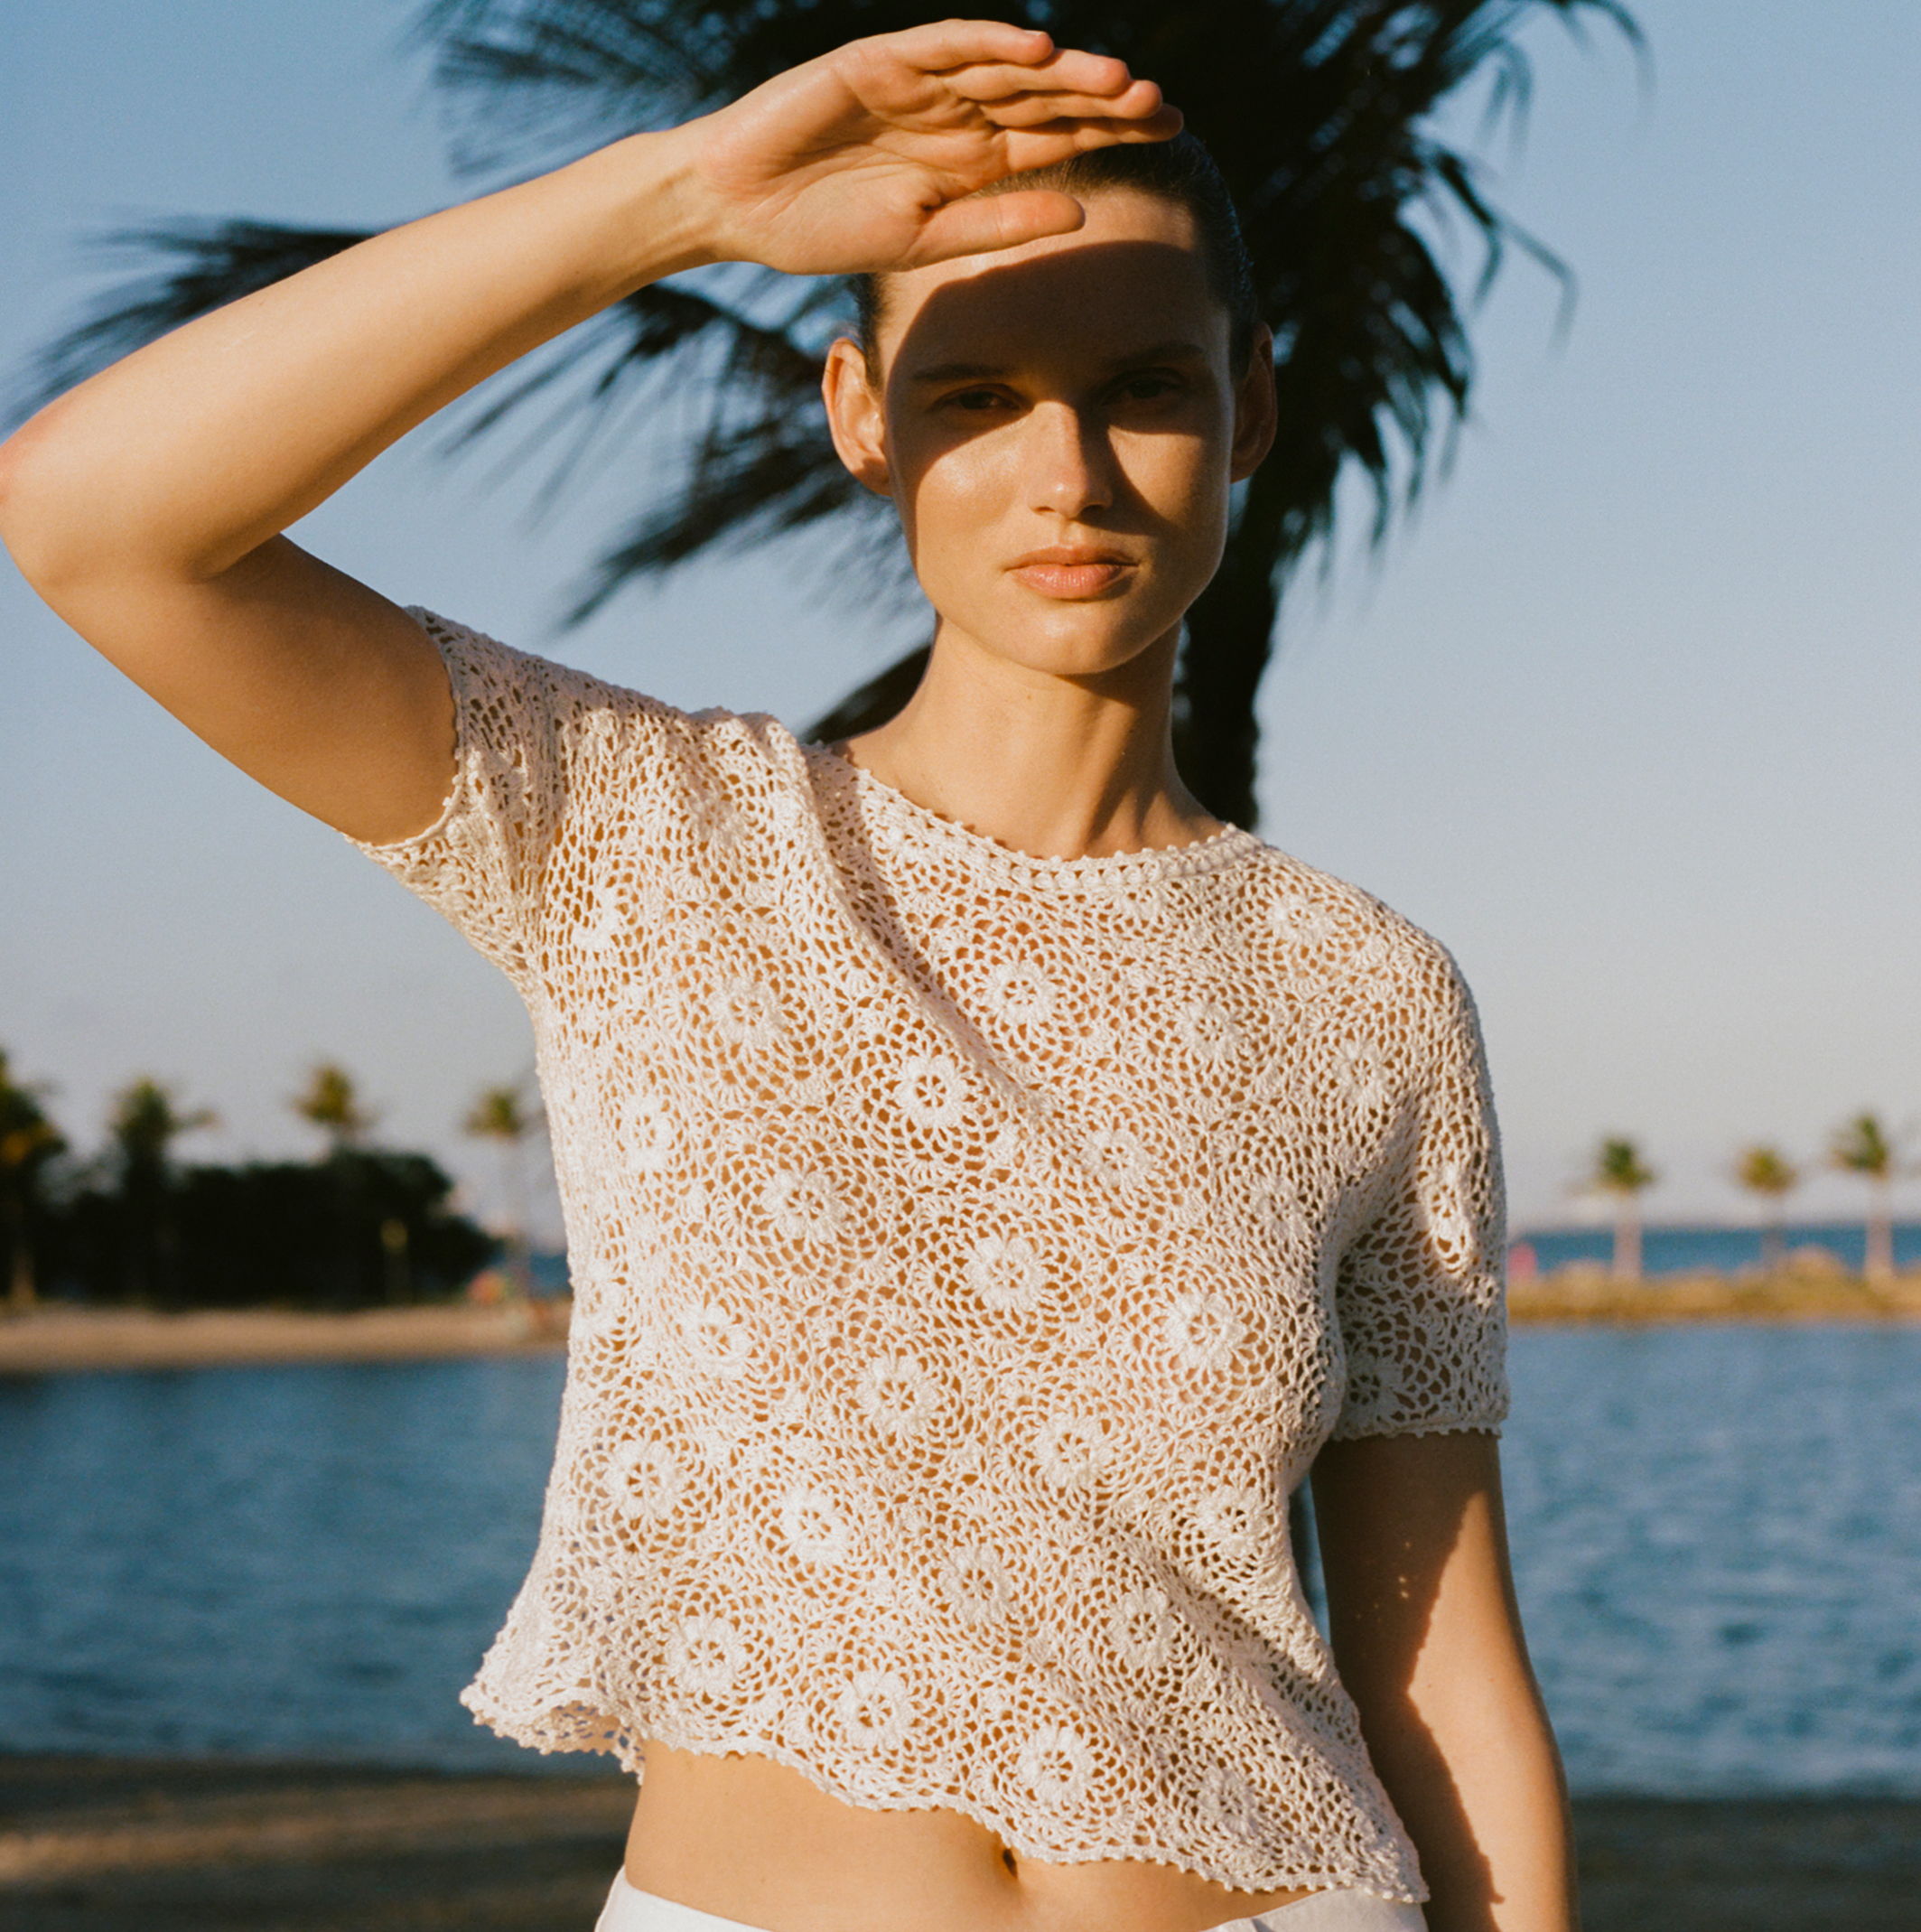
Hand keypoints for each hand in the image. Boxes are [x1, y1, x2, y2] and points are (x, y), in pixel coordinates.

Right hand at [674, 19, 1181, 275]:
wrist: (739, 207)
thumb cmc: (824, 228)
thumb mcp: (926, 239)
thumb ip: (1001, 221)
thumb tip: (1083, 212)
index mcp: (971, 160)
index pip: (1056, 137)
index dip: (1111, 131)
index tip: (1171, 131)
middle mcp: (957, 114)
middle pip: (1045, 98)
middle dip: (1102, 99)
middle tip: (1162, 104)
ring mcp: (922, 84)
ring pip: (1007, 69)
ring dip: (1061, 71)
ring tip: (1118, 80)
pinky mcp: (881, 61)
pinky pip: (946, 46)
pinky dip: (990, 44)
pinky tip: (1039, 50)